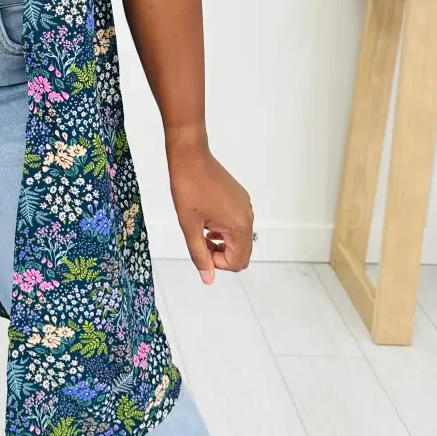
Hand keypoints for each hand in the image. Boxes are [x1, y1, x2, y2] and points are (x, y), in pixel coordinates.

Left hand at [167, 131, 254, 283]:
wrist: (190, 156)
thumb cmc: (188, 188)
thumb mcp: (189, 226)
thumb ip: (199, 254)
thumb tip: (208, 279)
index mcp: (239, 226)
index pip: (236, 262)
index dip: (215, 263)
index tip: (199, 248)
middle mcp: (248, 217)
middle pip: (242, 254)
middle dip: (221, 254)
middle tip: (200, 241)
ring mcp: (245, 206)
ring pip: (240, 239)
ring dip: (222, 242)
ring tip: (201, 228)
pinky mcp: (240, 198)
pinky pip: (238, 223)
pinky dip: (224, 229)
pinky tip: (207, 218)